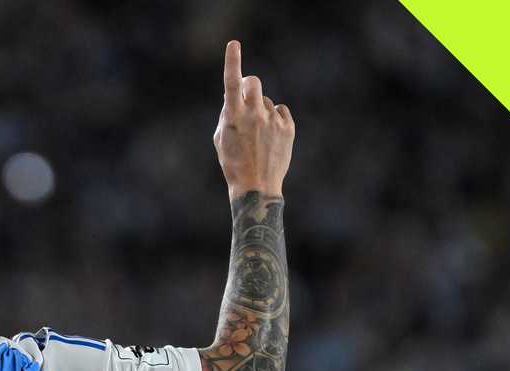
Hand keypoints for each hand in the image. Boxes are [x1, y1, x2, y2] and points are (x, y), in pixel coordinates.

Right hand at [213, 40, 293, 199]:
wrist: (256, 187)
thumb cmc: (233, 163)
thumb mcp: (221, 138)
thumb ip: (226, 114)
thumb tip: (234, 97)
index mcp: (234, 116)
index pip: (232, 82)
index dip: (232, 61)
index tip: (234, 44)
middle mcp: (254, 114)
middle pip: (254, 82)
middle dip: (249, 84)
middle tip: (246, 97)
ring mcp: (273, 120)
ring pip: (265, 100)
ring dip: (260, 109)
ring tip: (257, 133)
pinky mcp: (288, 127)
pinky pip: (281, 110)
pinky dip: (275, 117)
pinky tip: (270, 135)